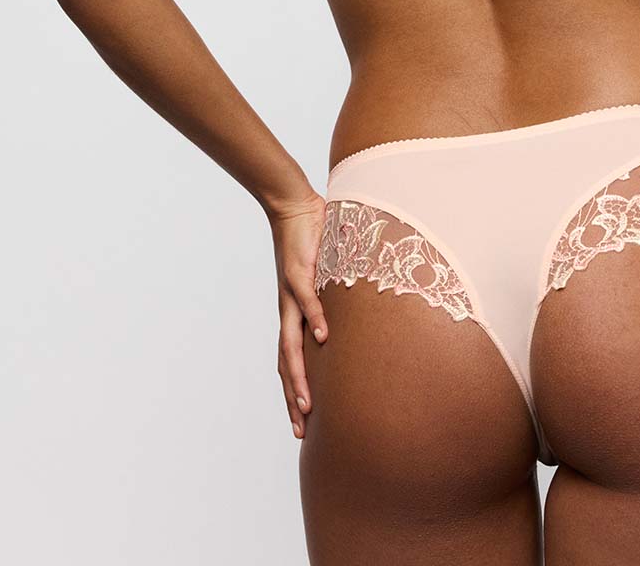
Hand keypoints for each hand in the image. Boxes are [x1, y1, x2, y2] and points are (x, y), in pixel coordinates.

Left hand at [266, 190, 329, 437]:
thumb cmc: (311, 241)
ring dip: (298, 376)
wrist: (292, 207)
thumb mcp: (325, 277)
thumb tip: (353, 312)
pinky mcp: (299, 272)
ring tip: (306, 403)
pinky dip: (315, 320)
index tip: (301, 423)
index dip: (292, 392)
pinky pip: (308, 301)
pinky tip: (325, 338)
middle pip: (285, 364)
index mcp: (292, 314)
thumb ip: (333, 296)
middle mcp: (287, 310)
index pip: (288, 361)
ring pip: (290, 344)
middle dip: (292, 399)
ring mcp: (291, 294)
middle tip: (300, 431)